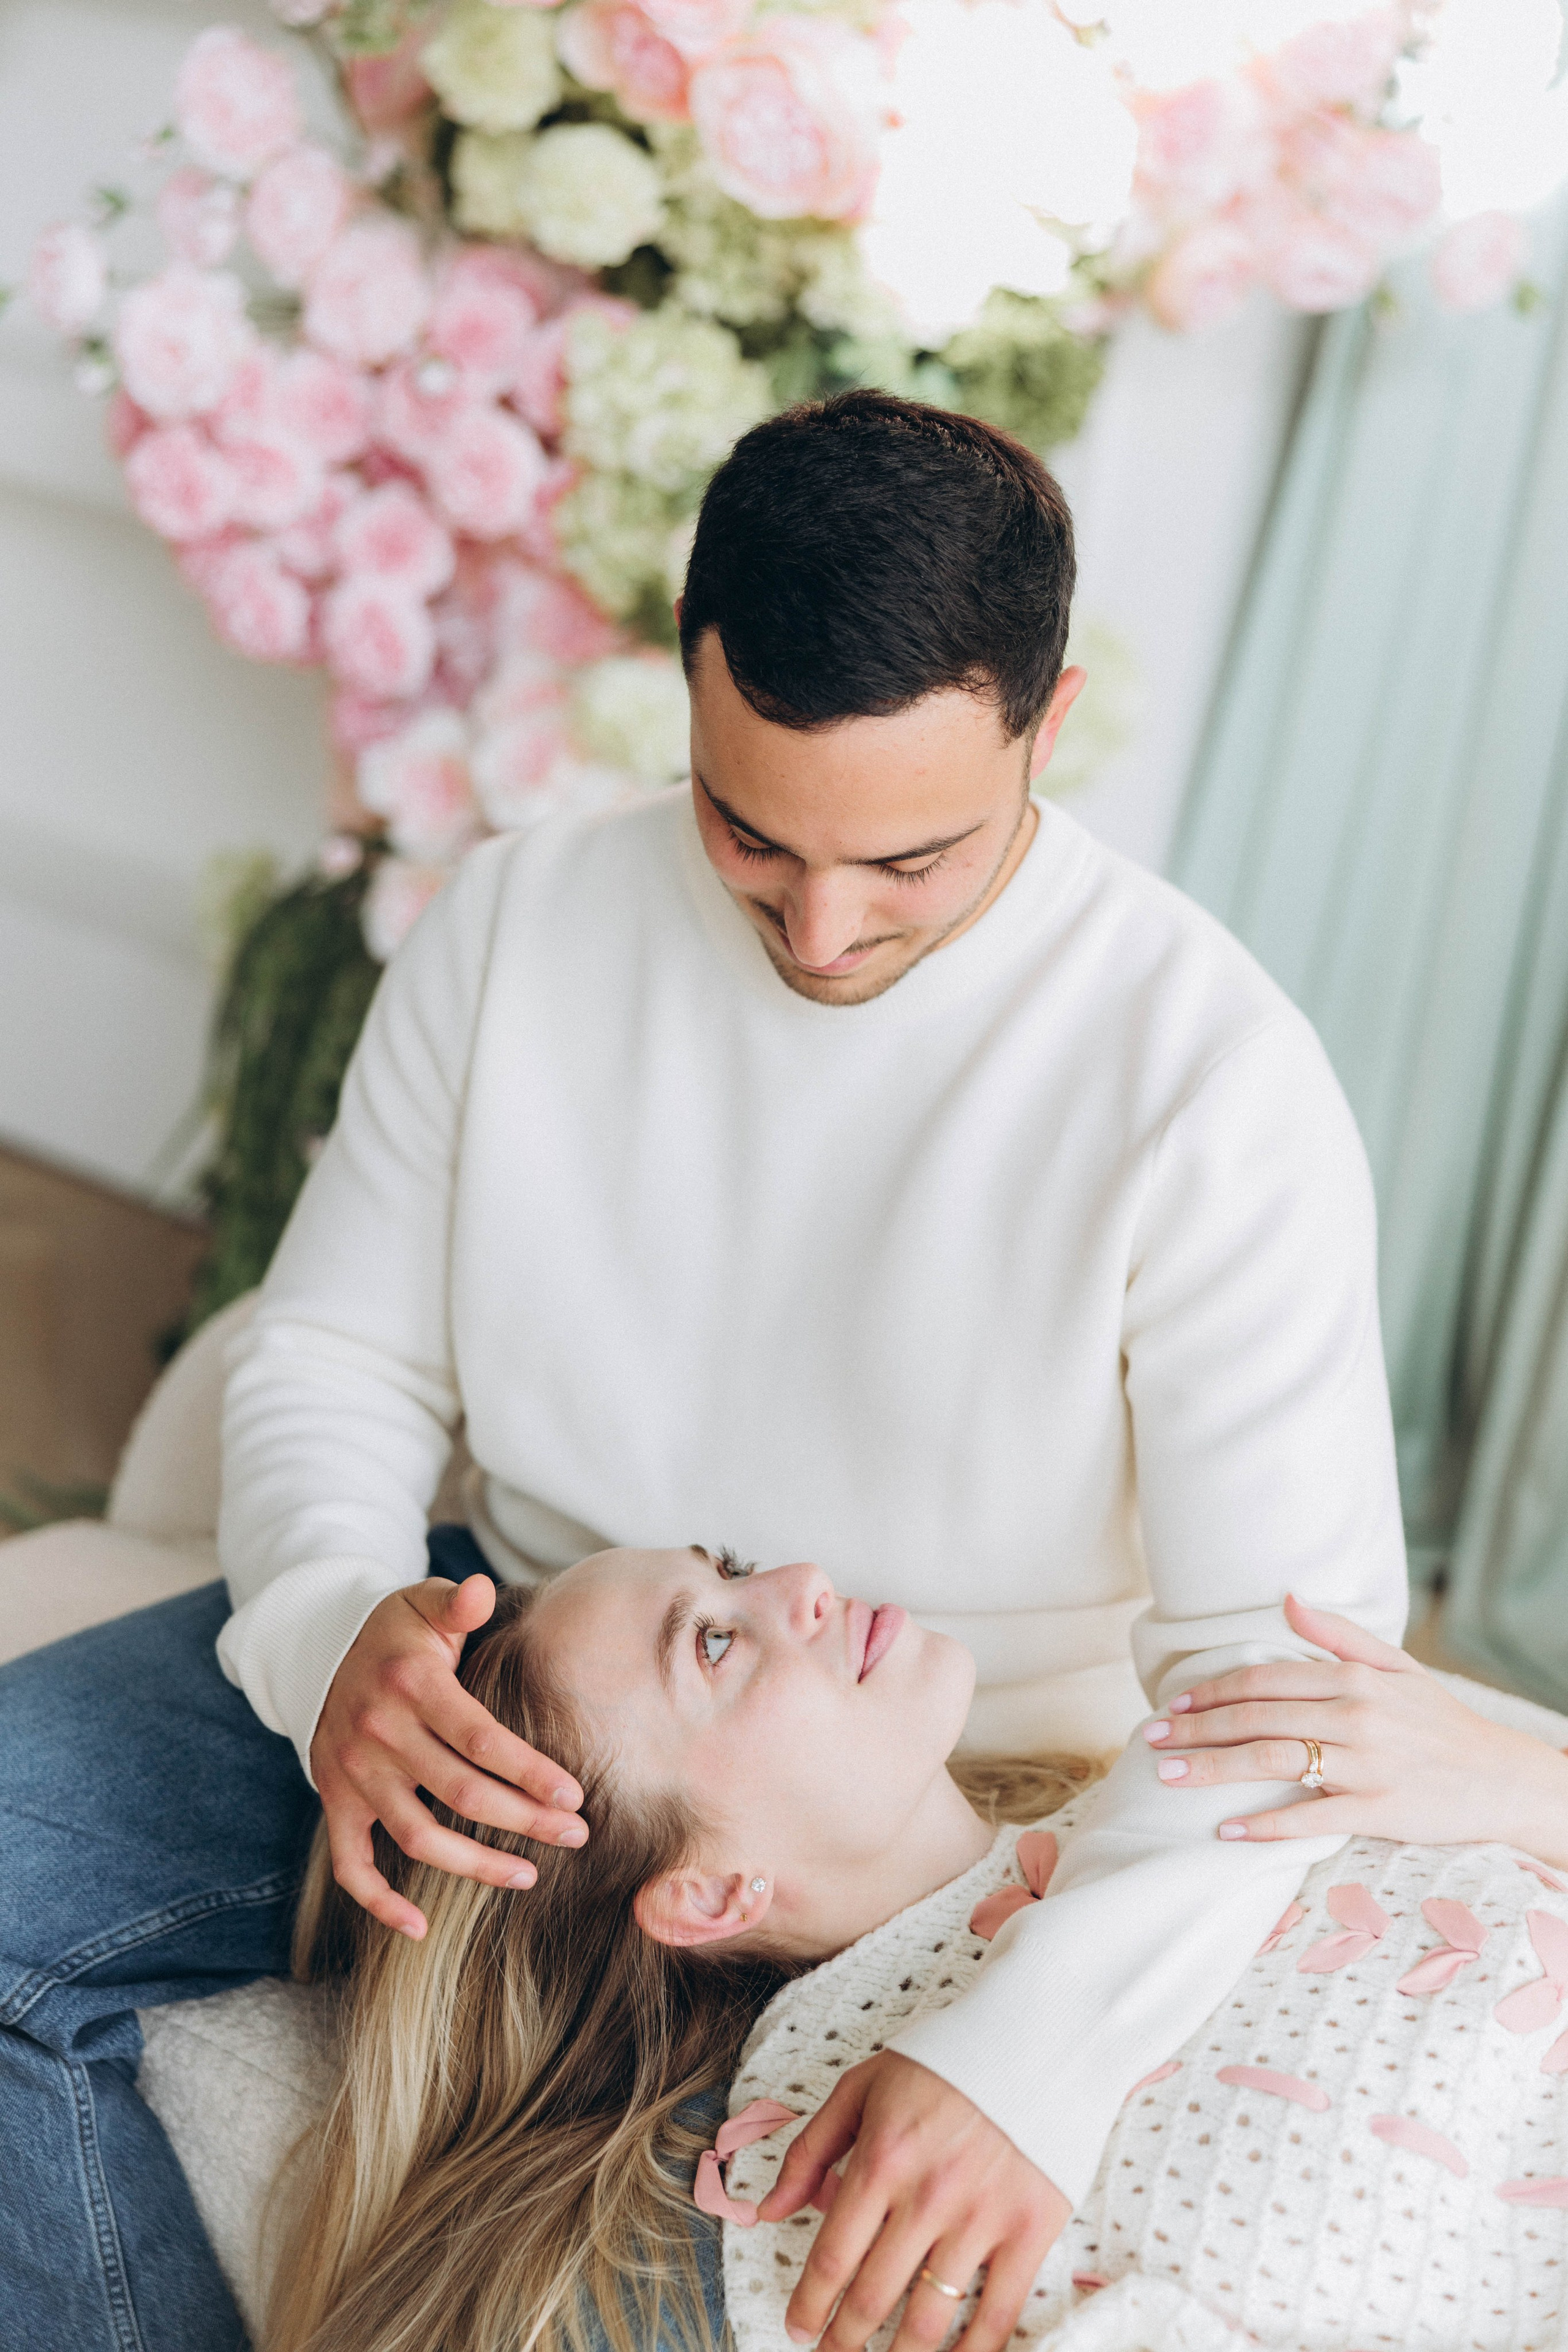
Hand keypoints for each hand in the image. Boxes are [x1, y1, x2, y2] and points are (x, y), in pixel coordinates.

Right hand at [310, 1572, 586, 1938]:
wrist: (319, 1651)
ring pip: (418, 1836)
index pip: (479, 1738)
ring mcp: (353, 1772)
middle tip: (577, 1836)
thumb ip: (456, 1604)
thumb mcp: (422, 1602)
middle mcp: (379, 1732)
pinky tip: (419, 1927)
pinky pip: (351, 1865)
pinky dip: (380, 1902)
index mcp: (412, 1684)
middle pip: (460, 1793)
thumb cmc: (395, 1632)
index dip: (528, 1771)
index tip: (574, 1796)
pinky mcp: (335, 1800)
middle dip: (524, 1820)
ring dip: (474, 1865)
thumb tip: (480, 1590)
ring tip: (528, 1875)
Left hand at [757, 2051, 1069, 2351]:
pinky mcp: (1030, 2231)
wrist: (1040, 2035)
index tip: (797, 2328)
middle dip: (843, 2340)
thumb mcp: (863, 2085)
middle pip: (872, 2296)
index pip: (832, 2257)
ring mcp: (981, 2218)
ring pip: (929, 2317)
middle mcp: (927, 2196)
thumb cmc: (945, 2060)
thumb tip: (768, 2211)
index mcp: (882, 2159)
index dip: (809, 2305)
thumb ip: (810, 2149)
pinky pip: (998, 2314)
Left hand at [1145, 1592, 1567, 1866]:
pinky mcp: (1379, 1811)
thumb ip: (1338, 1634)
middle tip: (1150, 1741)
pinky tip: (1226, 1829)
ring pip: (1273, 1762)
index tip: (1171, 1704)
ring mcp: (1366, 1765)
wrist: (1502, 1777)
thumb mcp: (1397, 1666)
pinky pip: (1312, 1818)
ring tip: (1169, 1776)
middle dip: (1196, 1729)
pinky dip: (1266, 1824)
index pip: (1264, 1680)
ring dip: (1214, 1768)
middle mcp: (1356, 1716)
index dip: (1212, 1692)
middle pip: (1257, 1719)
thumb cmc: (1441, 1722)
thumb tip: (1287, 1599)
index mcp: (1353, 1679)